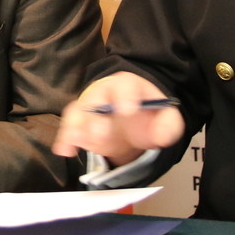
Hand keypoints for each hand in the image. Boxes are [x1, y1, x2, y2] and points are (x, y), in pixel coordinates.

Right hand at [51, 72, 184, 164]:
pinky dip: (65, 138)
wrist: (132, 119)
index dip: (125, 96)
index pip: (125, 84)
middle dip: (96, 115)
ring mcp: (89, 108)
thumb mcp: (166, 117)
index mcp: (128, 86)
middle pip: (96, 97)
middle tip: (101, 132)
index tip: (128, 111)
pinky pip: (68, 127)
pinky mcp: (79, 123)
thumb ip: (168, 125)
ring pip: (78, 111)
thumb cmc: (147, 113)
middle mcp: (104, 93)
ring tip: (77, 141)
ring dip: (76, 127)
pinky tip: (66, 150)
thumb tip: (161, 134)